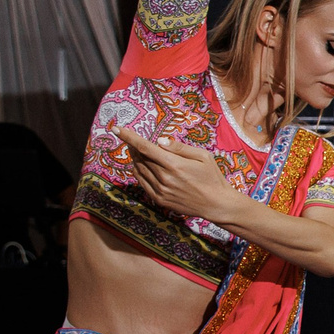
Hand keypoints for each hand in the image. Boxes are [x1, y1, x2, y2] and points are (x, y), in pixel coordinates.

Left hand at [122, 129, 239, 222]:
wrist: (216, 204)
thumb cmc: (212, 177)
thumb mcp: (203, 156)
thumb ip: (179, 148)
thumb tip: (159, 141)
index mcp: (174, 165)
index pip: (145, 147)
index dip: (129, 137)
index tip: (117, 129)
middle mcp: (164, 178)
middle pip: (141, 158)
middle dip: (134, 147)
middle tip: (133, 140)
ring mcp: (160, 190)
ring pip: (139, 170)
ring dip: (136, 159)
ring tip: (138, 152)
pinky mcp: (159, 199)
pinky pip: (142, 183)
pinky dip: (138, 172)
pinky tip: (142, 167)